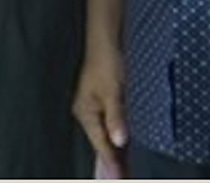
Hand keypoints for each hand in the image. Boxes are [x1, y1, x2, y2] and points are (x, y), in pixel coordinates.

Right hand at [73, 40, 128, 177]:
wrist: (105, 40)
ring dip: (115, 153)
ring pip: (105, 136)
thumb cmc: (107, 63)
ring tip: (124, 171)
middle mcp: (87, 113)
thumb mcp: (113, 90)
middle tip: (123, 178)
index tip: (119, 178)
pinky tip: (122, 148)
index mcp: (85, 112)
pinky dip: (115, 140)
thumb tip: (119, 141)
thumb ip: (116, 117)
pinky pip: (108, 127)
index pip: (100, 143)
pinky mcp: (102, 103)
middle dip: (112, 162)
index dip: (111, 162)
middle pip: (101, 143)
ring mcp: (94, 108)